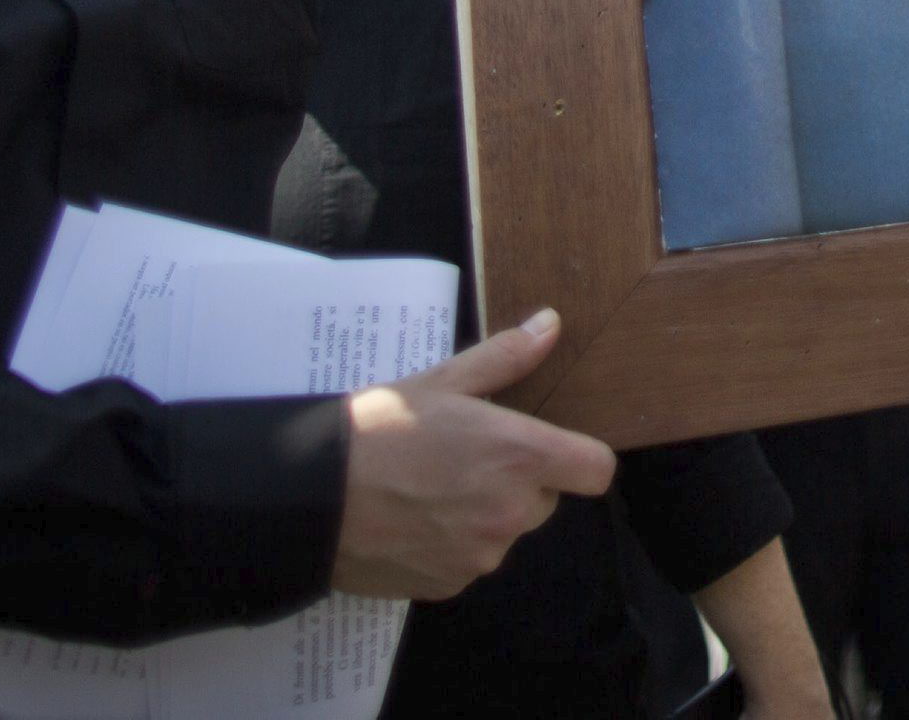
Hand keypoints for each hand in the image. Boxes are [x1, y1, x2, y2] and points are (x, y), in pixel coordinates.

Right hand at [330, 309, 617, 599]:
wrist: (313, 497)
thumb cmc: (380, 428)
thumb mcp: (443, 381)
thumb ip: (506, 357)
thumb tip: (551, 324)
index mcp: (520, 457)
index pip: (596, 471)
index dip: (580, 458)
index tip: (551, 447)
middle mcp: (511, 512)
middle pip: (546, 500)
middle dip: (519, 481)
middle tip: (468, 458)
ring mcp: (481, 555)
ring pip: (505, 531)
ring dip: (485, 514)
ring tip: (431, 487)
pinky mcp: (449, 585)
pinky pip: (469, 561)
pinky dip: (452, 544)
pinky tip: (413, 520)